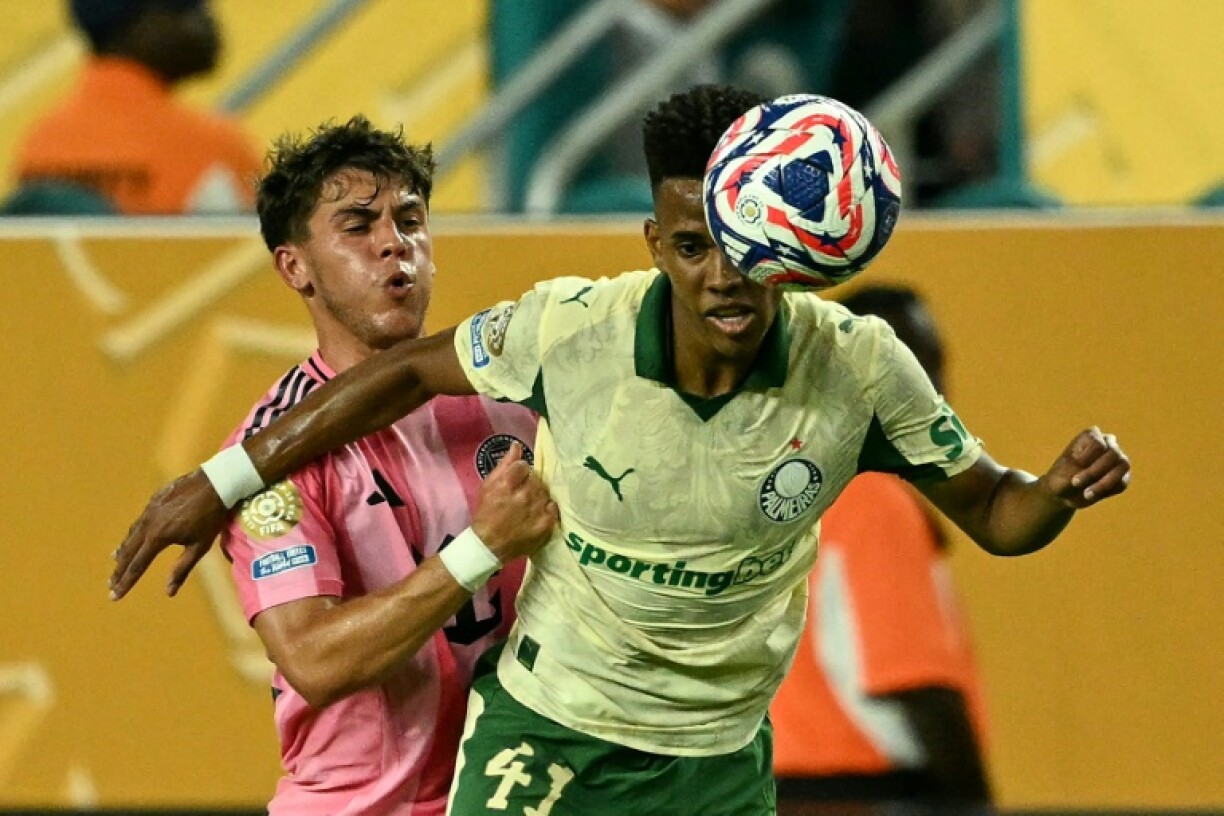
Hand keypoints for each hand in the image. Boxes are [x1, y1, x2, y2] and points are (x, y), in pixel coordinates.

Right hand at [109, 470, 228, 598]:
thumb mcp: (199, 546)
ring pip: (132, 534)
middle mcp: (148, 523)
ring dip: (123, 551)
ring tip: (115, 563)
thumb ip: (182, 569)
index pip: (137, 566)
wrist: (215, 482)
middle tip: (110, 585)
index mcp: (158, 537)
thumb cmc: (211, 517)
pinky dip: (133, 533)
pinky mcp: (154, 500)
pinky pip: (139, 521)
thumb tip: (169, 592)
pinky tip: (133, 537)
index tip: (114, 596)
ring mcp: (149, 510)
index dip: (125, 582)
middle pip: (129, 552)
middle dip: (119, 570)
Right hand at [471, 443, 558, 561]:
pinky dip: (546, 508)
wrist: (489, 545)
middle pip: (536, 479)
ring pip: (544, 491)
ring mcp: (537, 510)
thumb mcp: (488, 486)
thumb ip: (503, 464)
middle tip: (521, 495)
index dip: (520, 473)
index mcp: (507, 484)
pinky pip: (553, 507)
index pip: (524, 466)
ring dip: (538, 496)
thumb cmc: (486, 513)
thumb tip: (516, 445)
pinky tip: (537, 513)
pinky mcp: (546, 524)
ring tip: (527, 506)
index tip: (515, 481)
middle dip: (529, 484)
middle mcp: (524, 495)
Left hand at [1039, 426, 1130, 508]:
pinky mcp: (1122, 476)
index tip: (1073, 466)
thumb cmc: (1061, 476)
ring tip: (1086, 494)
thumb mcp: (1067, 467)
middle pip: (1113, 453)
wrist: (1062, 495)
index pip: (1098, 443)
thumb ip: (1084, 459)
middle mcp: (1108, 443)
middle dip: (1093, 472)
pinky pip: (1122, 483)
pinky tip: (1090, 495)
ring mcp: (1117, 459)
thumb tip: (1104, 448)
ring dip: (1103, 483)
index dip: (1087, 457)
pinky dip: (1106, 491)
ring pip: (1123, 466)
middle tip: (1075, 482)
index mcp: (1092, 436)